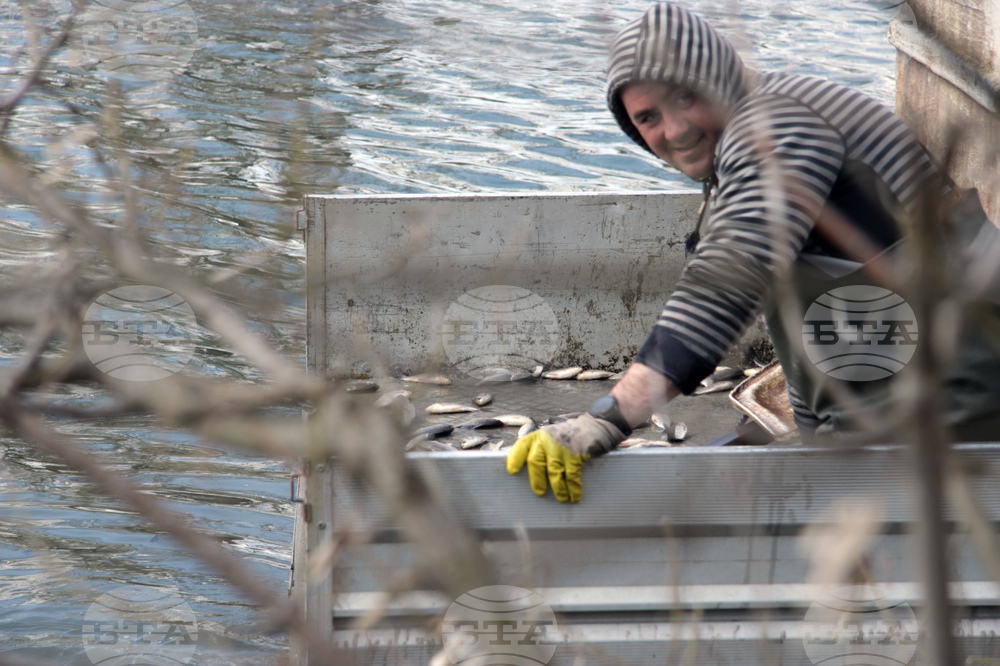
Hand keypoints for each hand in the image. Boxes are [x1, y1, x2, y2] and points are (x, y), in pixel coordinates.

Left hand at [506, 413, 624, 502]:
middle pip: (536, 462)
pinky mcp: (575, 454)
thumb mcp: (552, 437)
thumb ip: (541, 449)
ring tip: (562, 498)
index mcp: (539, 436)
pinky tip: (574, 495)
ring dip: (557, 488)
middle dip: (537, 480)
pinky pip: (571, 476)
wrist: (596, 424)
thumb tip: (532, 471)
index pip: (522, 446)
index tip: (512, 471)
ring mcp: (561, 446)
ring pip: (553, 472)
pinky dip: (573, 488)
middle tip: (540, 492)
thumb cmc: (571, 436)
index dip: (515, 458)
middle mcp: (547, 440)